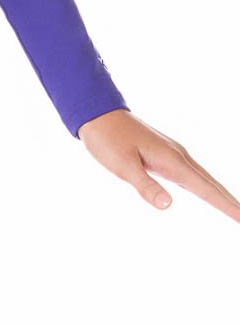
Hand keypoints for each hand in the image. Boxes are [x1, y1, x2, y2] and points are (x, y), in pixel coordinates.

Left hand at [77, 108, 239, 222]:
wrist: (97, 113)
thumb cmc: (107, 139)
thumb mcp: (122, 165)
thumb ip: (145, 185)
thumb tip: (169, 205)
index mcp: (171, 160)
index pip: (205, 189)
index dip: (226, 205)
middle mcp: (178, 155)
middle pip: (211, 184)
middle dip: (230, 202)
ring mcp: (173, 153)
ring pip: (204, 178)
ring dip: (220, 194)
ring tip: (235, 210)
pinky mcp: (166, 153)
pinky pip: (192, 173)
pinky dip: (206, 186)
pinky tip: (207, 192)